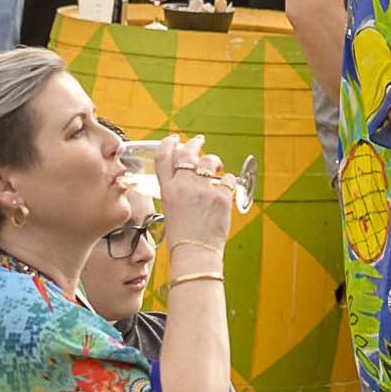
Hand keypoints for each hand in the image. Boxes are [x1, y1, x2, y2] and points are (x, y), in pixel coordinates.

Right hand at [153, 137, 241, 253]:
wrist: (195, 252)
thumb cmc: (181, 236)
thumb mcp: (169, 210)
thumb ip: (175, 193)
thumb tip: (185, 180)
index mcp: (167, 190)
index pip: (163, 157)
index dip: (168, 144)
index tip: (173, 139)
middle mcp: (183, 186)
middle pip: (187, 153)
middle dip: (193, 143)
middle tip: (198, 140)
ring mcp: (203, 191)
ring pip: (208, 161)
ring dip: (213, 160)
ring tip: (216, 164)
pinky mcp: (221, 197)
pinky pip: (227, 179)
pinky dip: (227, 181)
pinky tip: (226, 185)